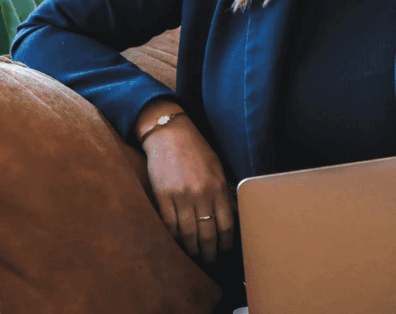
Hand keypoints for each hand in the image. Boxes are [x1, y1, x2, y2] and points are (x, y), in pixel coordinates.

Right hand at [141, 115, 236, 262]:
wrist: (170, 134)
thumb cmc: (196, 150)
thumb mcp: (217, 167)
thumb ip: (224, 191)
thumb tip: (232, 214)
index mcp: (218, 187)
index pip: (226, 224)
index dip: (226, 243)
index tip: (226, 251)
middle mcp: (201, 194)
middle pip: (208, 234)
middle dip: (210, 252)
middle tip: (210, 262)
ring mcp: (181, 196)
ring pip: (188, 234)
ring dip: (192, 250)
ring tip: (194, 257)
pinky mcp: (163, 196)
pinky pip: (169, 225)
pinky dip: (174, 238)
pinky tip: (178, 244)